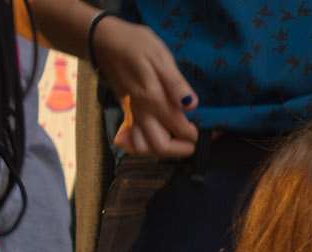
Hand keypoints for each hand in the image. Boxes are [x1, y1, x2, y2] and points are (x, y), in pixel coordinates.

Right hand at [92, 18, 199, 157]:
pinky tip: (154, 137)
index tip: (206, 128)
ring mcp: (131, 114)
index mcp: (152, 99)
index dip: (195, 134)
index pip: (179, 130)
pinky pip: (130, 140)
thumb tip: (191, 105)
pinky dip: (141, 145)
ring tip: (177, 139)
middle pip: (159, 147)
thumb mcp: (160, 56)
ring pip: (142, 148)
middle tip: (193, 136)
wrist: (105, 41)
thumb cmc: (136, 44)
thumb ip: (175, 83)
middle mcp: (141, 112)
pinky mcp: (126, 113)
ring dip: (161, 150)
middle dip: (180, 149)